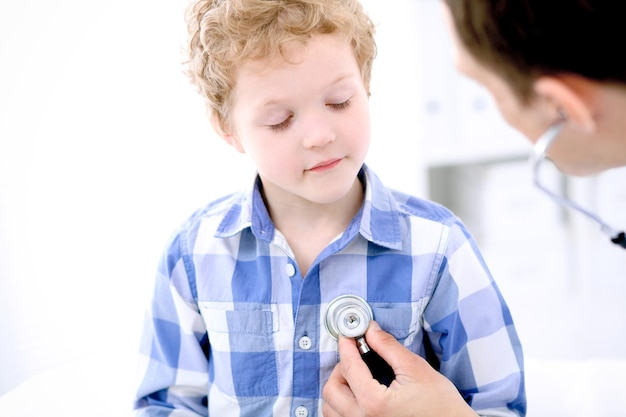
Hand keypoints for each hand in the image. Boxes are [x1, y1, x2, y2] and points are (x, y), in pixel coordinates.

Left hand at [322, 321, 477, 416]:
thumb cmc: (441, 406)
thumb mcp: (416, 369)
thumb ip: (388, 347)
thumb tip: (370, 330)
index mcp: (374, 403)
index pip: (348, 367)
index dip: (346, 346)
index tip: (347, 335)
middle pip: (332, 389)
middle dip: (341, 368)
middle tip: (356, 356)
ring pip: (330, 409)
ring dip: (338, 388)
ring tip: (357, 376)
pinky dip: (342, 405)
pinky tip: (358, 394)